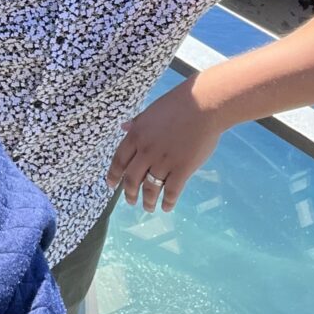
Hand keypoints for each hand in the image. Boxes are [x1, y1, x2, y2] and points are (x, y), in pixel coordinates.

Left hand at [105, 79, 224, 212]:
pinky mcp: (183, 169)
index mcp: (136, 135)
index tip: (111, 185)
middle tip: (130, 201)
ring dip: (147, 200)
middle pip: (132, 178)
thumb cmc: (176, 105)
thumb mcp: (150, 112)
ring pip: (150, 188)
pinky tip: (166, 207)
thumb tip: (123, 127)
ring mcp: (164, 161)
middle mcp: (146, 151)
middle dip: (129, 193)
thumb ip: (136, 123)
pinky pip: (172, 191)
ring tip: (148, 207)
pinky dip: (168, 202)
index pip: (119, 160)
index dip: (114, 175)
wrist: (202, 106)